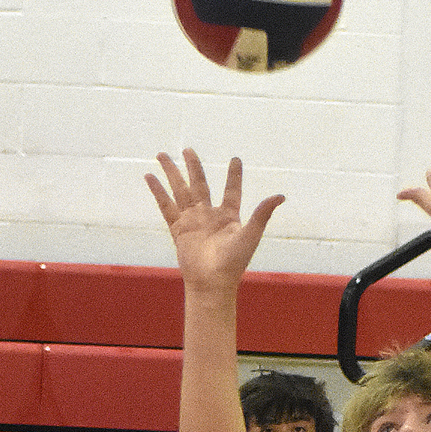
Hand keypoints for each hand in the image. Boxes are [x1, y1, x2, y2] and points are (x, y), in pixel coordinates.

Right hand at [147, 150, 283, 294]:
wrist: (212, 282)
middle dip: (193, 167)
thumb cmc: (233, 263)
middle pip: (199, 184)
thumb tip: (281, 196)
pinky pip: (166, 205)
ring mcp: (192, 221)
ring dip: (171, 172)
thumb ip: (262, 214)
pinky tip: (149, 176)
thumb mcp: (251, 235)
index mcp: (228, 217)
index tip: (235, 160)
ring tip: (162, 155)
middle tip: (188, 149)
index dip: (234, 176)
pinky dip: (157, 191)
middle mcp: (209, 216)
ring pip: (180, 190)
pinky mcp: (178, 228)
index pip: (232, 191)